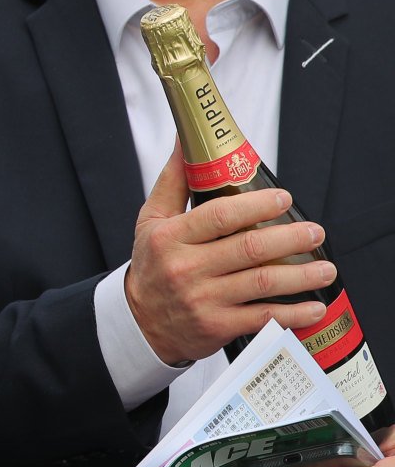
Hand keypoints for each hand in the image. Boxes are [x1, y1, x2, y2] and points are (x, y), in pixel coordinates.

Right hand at [126, 150, 334, 364]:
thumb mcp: (151, 220)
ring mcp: (202, 299)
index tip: (284, 199)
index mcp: (170, 237)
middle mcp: (185, 267)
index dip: (257, 205)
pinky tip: (313, 306)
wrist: (141, 321)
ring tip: (326, 268)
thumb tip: (185, 140)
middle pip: (249, 248)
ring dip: (301, 275)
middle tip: (315, 232)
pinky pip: (262, 318)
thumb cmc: (152, 264)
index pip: (219, 216)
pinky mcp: (216, 326)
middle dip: (291, 238)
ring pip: (261, 282)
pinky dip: (293, 314)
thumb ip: (173, 181)